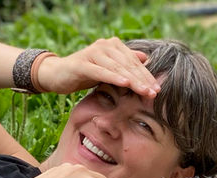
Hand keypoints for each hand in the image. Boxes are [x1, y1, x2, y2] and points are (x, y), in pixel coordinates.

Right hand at [36, 37, 159, 97]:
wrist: (58, 74)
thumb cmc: (86, 72)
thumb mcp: (109, 69)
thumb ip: (125, 63)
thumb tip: (145, 58)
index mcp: (113, 46)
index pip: (135, 62)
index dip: (147, 76)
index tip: (158, 89)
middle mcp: (104, 46)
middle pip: (128, 65)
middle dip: (143, 80)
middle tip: (154, 92)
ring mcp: (93, 53)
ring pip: (118, 68)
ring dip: (133, 81)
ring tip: (144, 91)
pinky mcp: (82, 64)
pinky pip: (101, 71)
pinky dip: (114, 77)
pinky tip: (125, 84)